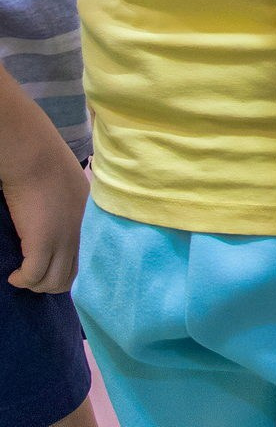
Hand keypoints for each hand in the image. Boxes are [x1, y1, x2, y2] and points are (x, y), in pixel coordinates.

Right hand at [0, 83, 87, 292]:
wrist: (37, 159)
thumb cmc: (51, 169)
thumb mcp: (77, 193)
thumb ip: (77, 214)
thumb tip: (64, 231)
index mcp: (93, 223)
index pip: (91, 260)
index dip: (72, 272)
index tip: (55, 271)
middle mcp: (83, 234)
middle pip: (72, 277)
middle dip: (52, 284)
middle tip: (34, 276)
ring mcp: (65, 239)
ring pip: (54, 282)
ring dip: (36, 285)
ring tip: (23, 276)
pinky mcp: (42, 242)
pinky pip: (33, 276)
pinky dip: (22, 281)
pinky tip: (13, 275)